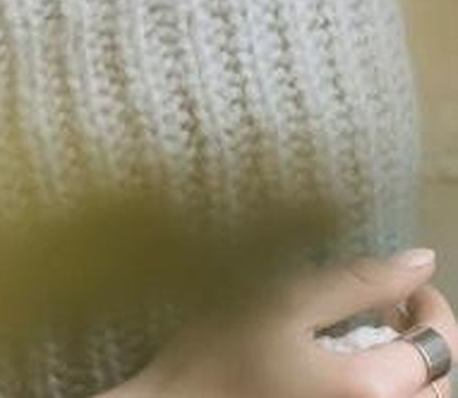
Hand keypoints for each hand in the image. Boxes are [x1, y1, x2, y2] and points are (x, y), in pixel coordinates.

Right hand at [114, 250, 455, 397]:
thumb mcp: (276, 304)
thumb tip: (420, 262)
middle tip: (391, 310)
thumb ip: (354, 282)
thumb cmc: (212, 360)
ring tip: (370, 344)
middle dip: (425, 341)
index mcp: (368, 386)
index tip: (410, 284)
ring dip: (408, 373)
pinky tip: (347, 373)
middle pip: (437, 383)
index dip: (432, 305)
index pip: (438, 341)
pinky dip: (384, 392)